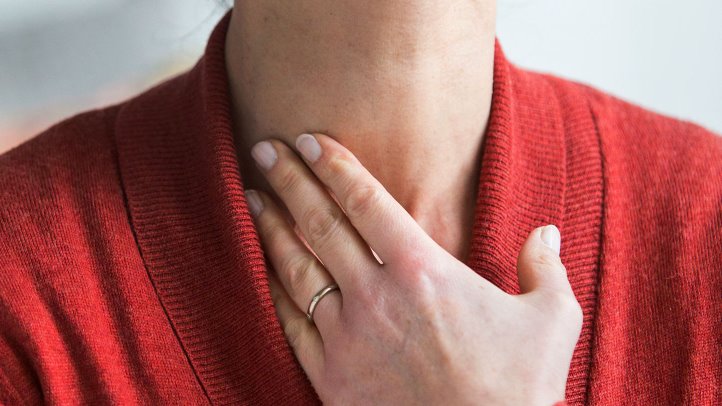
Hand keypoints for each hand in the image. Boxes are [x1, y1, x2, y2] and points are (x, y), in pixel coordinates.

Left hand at [244, 133, 582, 404]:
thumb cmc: (519, 391)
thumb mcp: (551, 321)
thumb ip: (545, 269)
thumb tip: (546, 232)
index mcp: (423, 270)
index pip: (366, 199)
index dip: (333, 164)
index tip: (309, 139)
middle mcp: (375, 294)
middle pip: (320, 222)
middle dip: (290, 180)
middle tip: (265, 150)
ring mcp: (347, 336)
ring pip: (296, 267)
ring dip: (272, 227)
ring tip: (252, 198)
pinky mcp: (330, 376)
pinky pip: (292, 322)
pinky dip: (274, 289)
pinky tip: (264, 269)